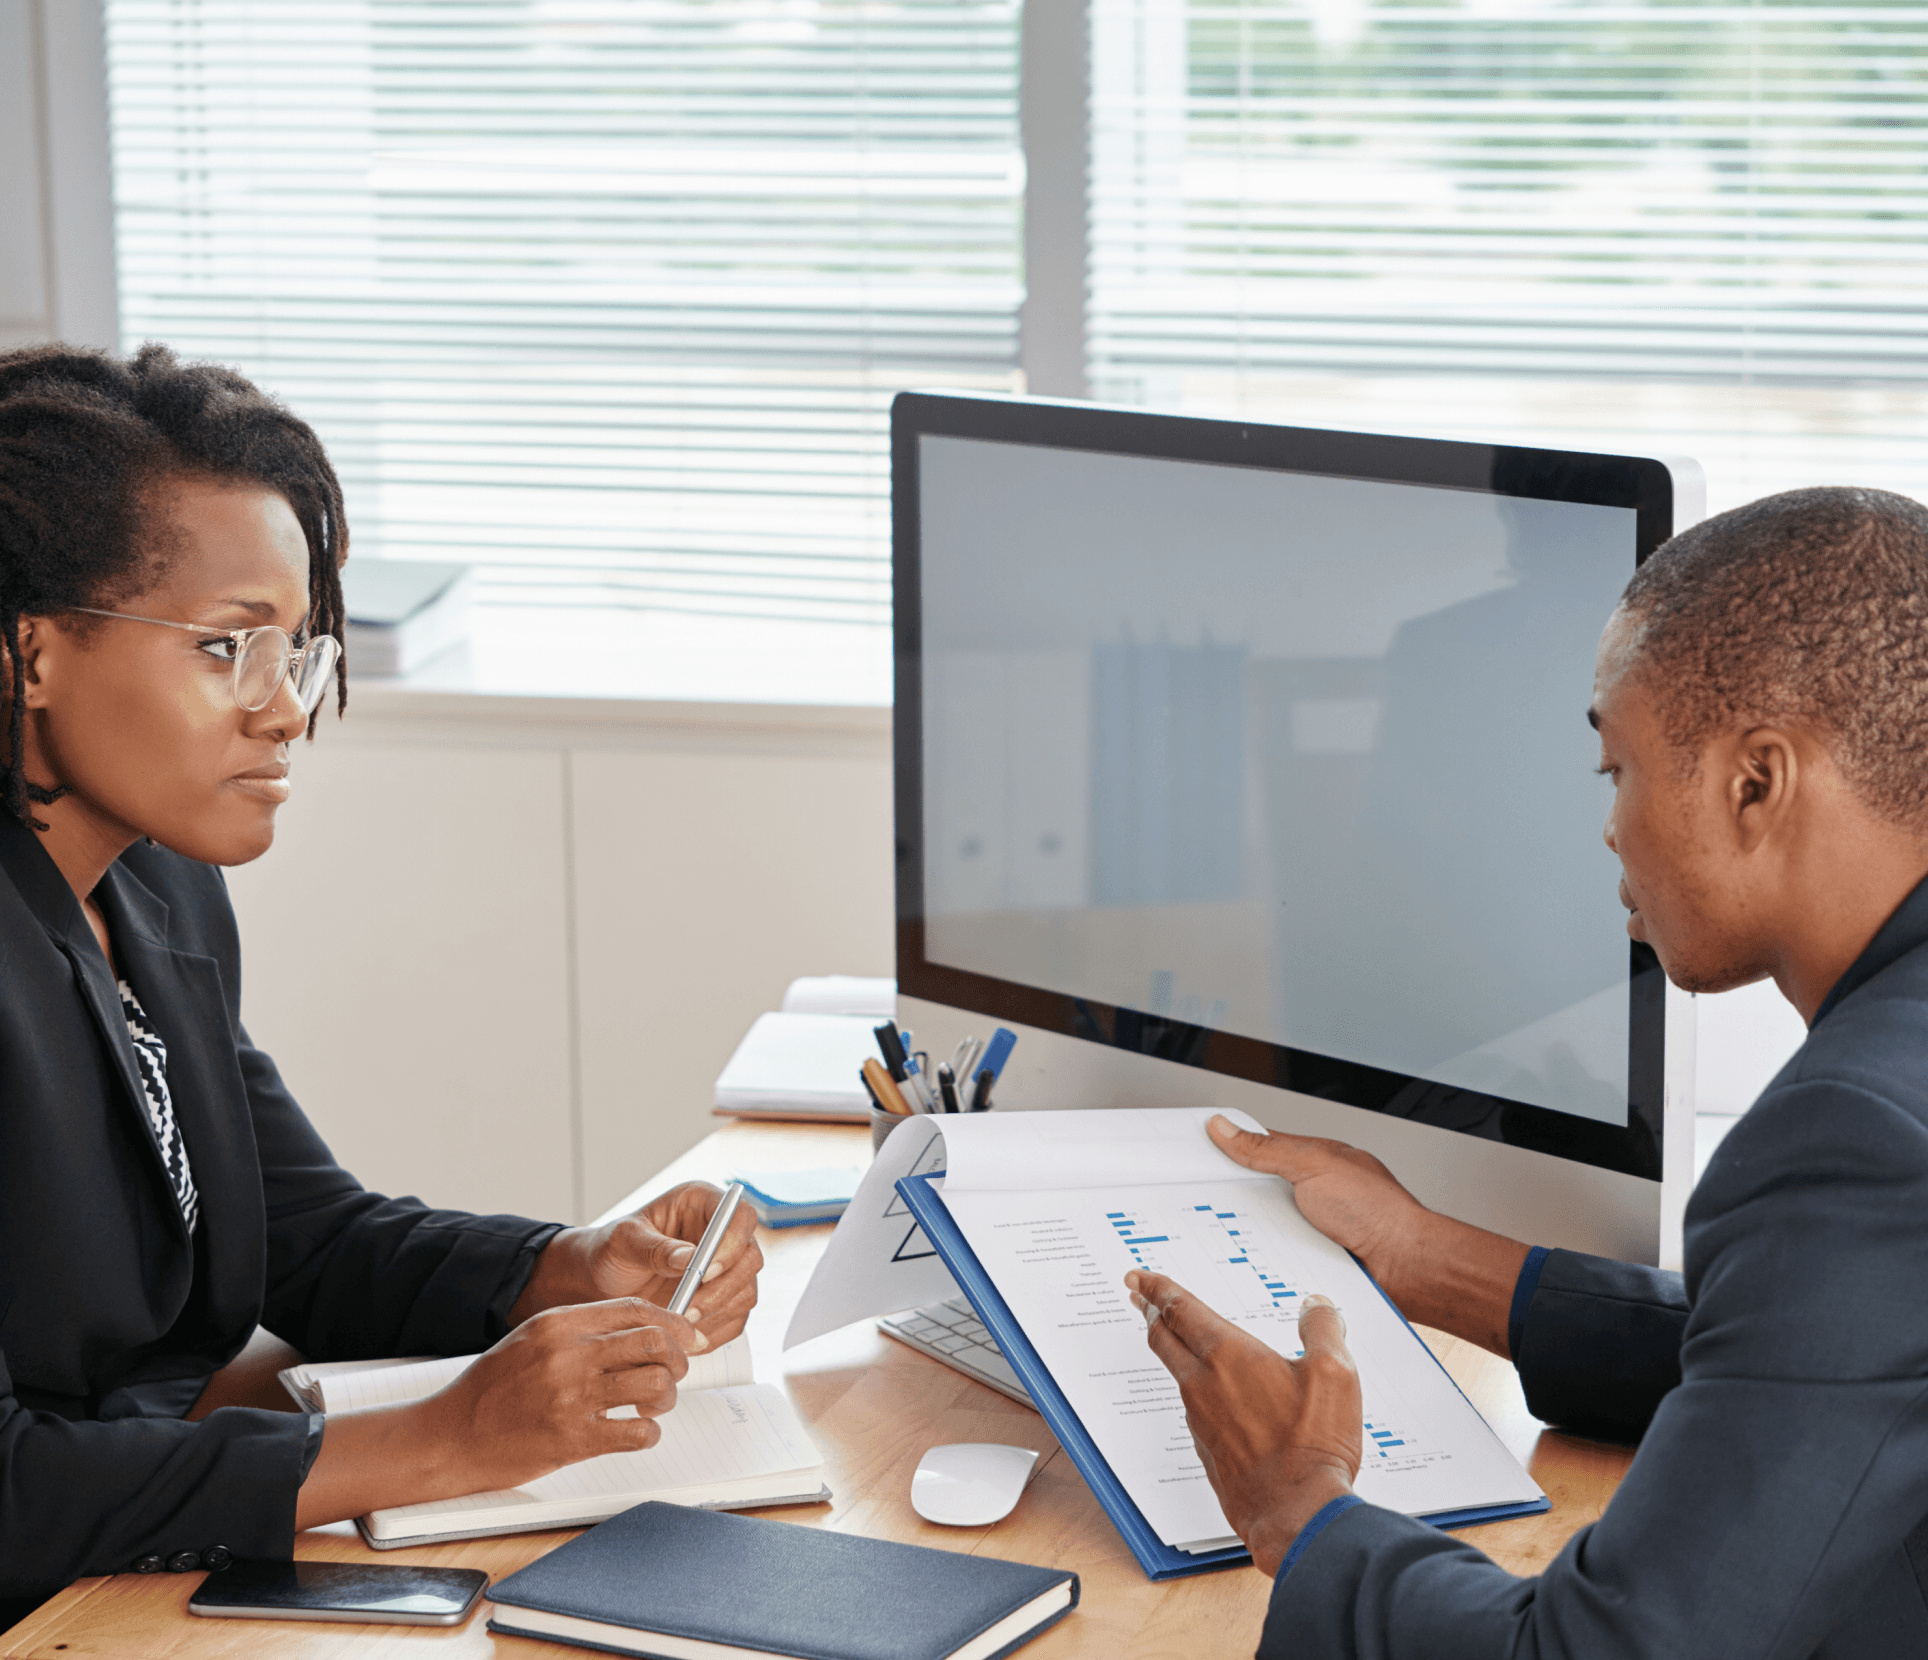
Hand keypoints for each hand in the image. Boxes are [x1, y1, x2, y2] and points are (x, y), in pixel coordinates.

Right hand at [419, 1298, 695, 1492]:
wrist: (449, 1436)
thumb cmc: (489, 1391)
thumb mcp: (532, 1340)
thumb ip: (580, 1330)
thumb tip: (637, 1329)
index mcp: (559, 1324)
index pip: (636, 1310)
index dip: (672, 1322)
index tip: (687, 1335)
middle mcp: (568, 1354)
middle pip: (654, 1342)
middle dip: (677, 1358)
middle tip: (675, 1372)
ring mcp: (571, 1396)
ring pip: (654, 1384)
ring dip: (666, 1397)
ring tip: (652, 1405)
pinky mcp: (573, 1439)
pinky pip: (638, 1432)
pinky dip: (648, 1433)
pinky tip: (636, 1432)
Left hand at [510, 1181, 762, 1349]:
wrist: (602, 1282)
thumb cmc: (611, 1251)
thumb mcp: (623, 1242)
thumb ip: (655, 1248)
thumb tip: (689, 1258)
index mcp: (702, 1203)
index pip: (741, 1216)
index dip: (733, 1243)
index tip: (704, 1272)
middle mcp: (722, 1235)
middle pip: (751, 1258)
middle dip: (724, 1288)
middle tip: (690, 1310)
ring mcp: (727, 1269)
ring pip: (746, 1292)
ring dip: (718, 1314)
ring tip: (681, 1327)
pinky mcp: (723, 1300)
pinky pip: (735, 1319)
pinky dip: (715, 1332)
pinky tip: (686, 1338)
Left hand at [1128, 1269, 1360, 1576]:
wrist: (1297, 1514)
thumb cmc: (1313, 1445)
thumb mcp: (1334, 1373)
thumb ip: (1322, 1329)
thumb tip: (1316, 1305)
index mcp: (1228, 1355)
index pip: (1181, 1308)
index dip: (1158, 1287)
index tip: (1139, 1275)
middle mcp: (1204, 1384)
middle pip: (1164, 1338)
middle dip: (1149, 1311)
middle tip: (1138, 1295)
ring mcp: (1200, 1420)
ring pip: (1177, 1374)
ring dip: (1173, 1351)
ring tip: (1180, 1341)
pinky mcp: (1207, 1450)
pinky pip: (1195, 1410)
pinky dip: (1197, 1392)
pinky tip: (1216, 1398)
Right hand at [1206, 1115, 1527, 1354]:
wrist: (1409, 1268)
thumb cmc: (1380, 1212)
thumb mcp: (1315, 1165)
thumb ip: (1266, 1149)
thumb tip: (1225, 1128)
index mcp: (1310, 1162)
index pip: (1256, 1149)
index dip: (1224, 1150)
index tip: (1191, 1154)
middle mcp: (1308, 1196)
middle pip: (1251, 1192)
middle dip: (1227, 1198)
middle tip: (1199, 1200)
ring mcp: (1307, 1232)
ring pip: (1257, 1229)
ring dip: (1241, 1234)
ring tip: (1221, 1234)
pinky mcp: (1307, 1264)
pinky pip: (1270, 1260)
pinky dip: (1257, 1261)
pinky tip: (1246, 1264)